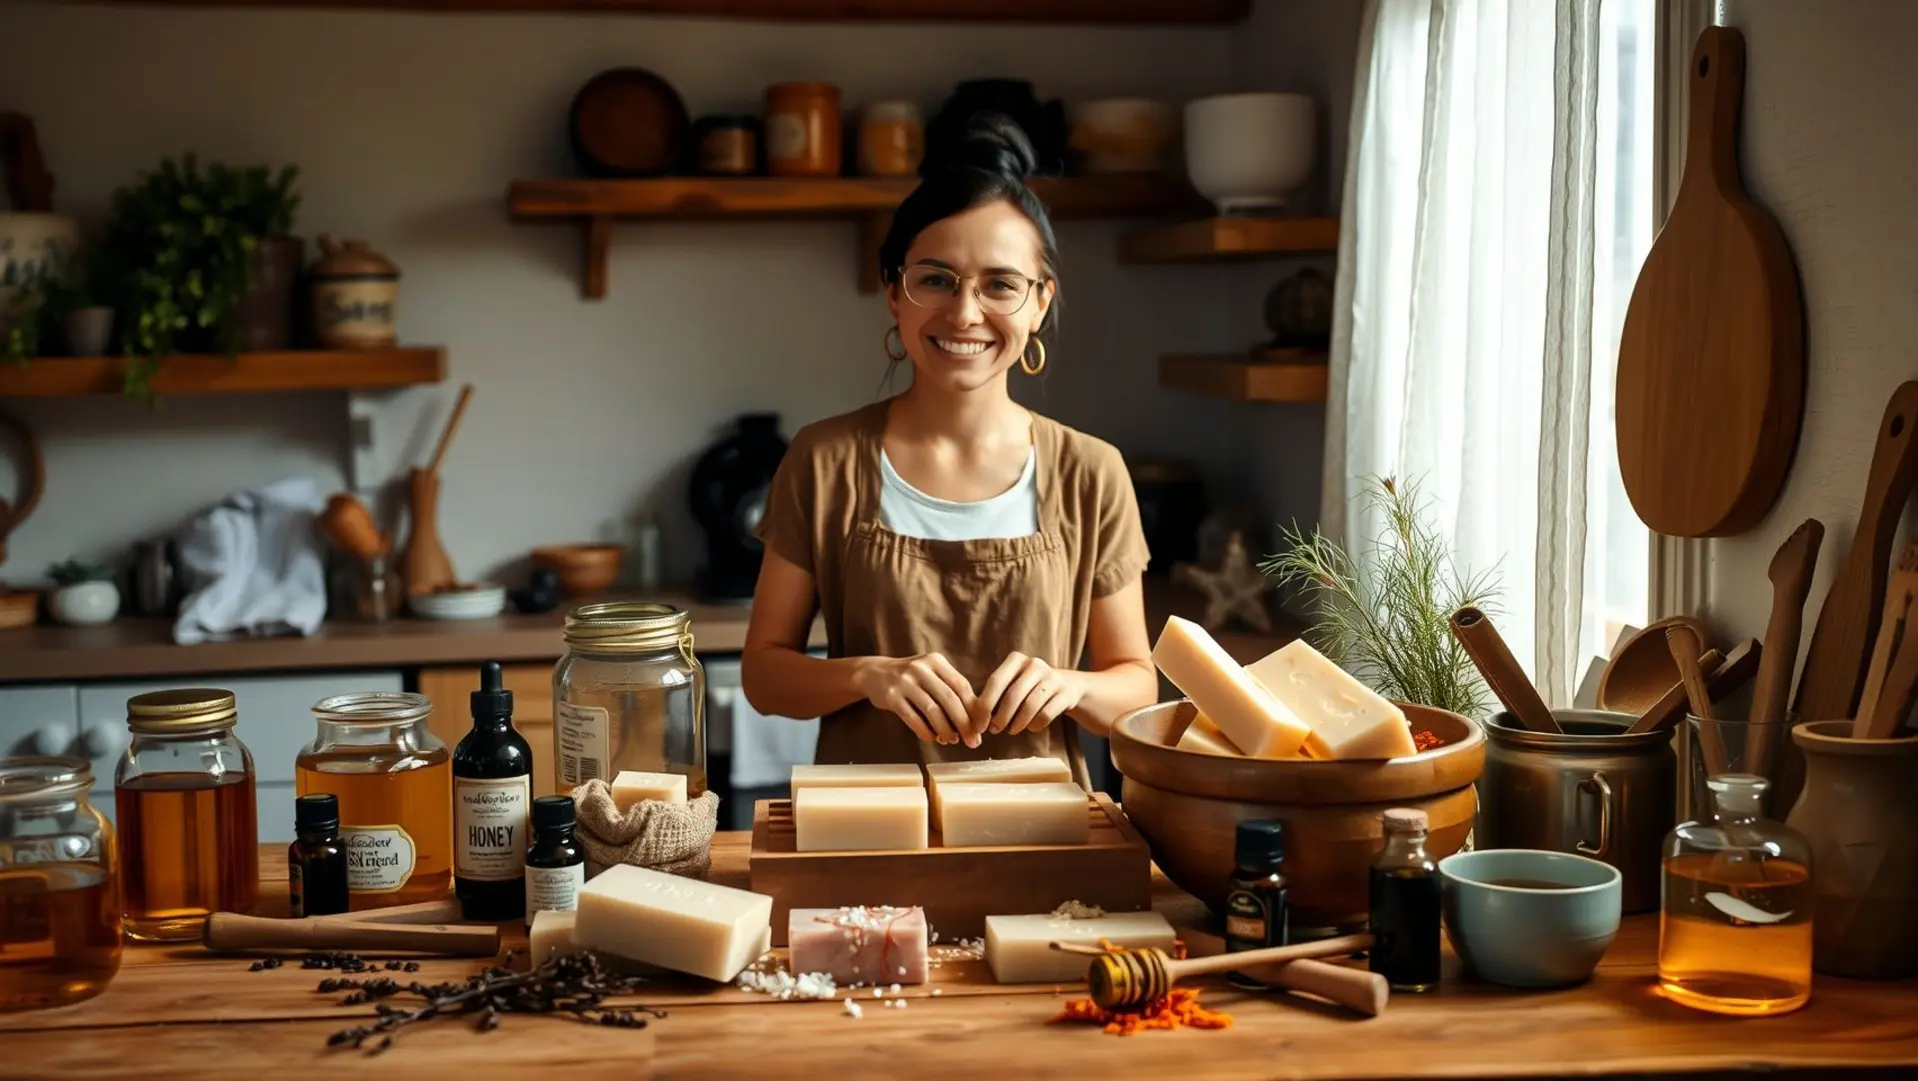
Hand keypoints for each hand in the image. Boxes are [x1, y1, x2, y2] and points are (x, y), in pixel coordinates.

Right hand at [854, 653, 975, 744]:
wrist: (873, 673)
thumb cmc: (911, 678)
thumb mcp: (931, 673)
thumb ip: (951, 689)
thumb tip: (976, 717)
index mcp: (936, 661)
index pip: (962, 686)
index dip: (974, 709)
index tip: (982, 727)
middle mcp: (921, 668)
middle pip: (949, 699)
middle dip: (964, 723)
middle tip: (972, 741)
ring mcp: (904, 682)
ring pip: (932, 710)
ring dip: (945, 730)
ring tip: (951, 740)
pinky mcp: (891, 697)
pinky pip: (913, 718)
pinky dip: (925, 732)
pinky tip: (932, 739)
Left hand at [974, 653, 1084, 740]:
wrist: (1067, 686)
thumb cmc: (1028, 689)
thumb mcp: (1012, 683)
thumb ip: (992, 696)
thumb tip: (974, 721)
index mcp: (1016, 659)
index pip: (995, 682)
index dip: (984, 706)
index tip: (979, 725)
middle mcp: (1035, 664)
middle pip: (1012, 695)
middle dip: (1001, 718)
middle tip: (995, 731)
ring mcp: (1053, 677)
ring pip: (1030, 706)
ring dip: (1017, 724)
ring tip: (1011, 730)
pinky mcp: (1066, 693)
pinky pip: (1045, 714)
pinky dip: (1034, 725)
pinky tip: (1030, 727)